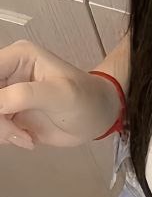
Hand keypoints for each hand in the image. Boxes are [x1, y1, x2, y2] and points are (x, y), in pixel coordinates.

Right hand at [0, 38, 120, 149]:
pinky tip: (26, 138)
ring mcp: (5, 96)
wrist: (97, 118)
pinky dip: (4, 137)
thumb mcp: (60, 94)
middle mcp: (7, 74)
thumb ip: (25, 95)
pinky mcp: (7, 115)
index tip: (2, 111)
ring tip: (25, 136)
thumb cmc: (86, 99)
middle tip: (12, 130)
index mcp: (17, 57)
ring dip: (0, 130)